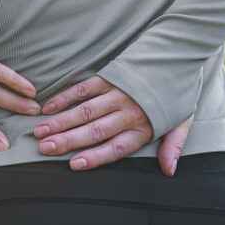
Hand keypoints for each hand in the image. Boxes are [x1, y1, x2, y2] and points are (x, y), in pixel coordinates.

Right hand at [32, 75, 195, 174]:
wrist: (179, 53)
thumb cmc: (178, 91)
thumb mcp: (183, 121)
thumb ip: (174, 146)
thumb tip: (169, 171)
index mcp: (145, 127)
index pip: (116, 147)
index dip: (95, 156)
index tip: (75, 164)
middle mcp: (128, 111)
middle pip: (94, 130)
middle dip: (68, 140)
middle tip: (45, 148)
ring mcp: (116, 93)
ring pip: (84, 110)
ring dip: (61, 121)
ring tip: (41, 131)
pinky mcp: (109, 77)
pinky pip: (83, 89)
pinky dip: (65, 98)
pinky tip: (48, 107)